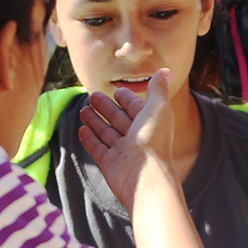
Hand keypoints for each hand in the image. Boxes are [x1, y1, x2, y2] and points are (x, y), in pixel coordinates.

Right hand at [78, 69, 176, 211]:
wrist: (146, 177)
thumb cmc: (153, 140)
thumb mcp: (158, 108)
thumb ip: (158, 88)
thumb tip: (166, 70)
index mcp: (150, 122)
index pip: (136, 107)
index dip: (127, 98)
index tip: (116, 90)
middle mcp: (137, 137)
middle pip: (119, 118)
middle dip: (106, 107)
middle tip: (92, 96)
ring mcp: (123, 151)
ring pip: (107, 132)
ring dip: (95, 121)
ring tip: (83, 110)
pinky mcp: (110, 164)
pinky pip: (98, 148)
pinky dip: (90, 139)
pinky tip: (81, 129)